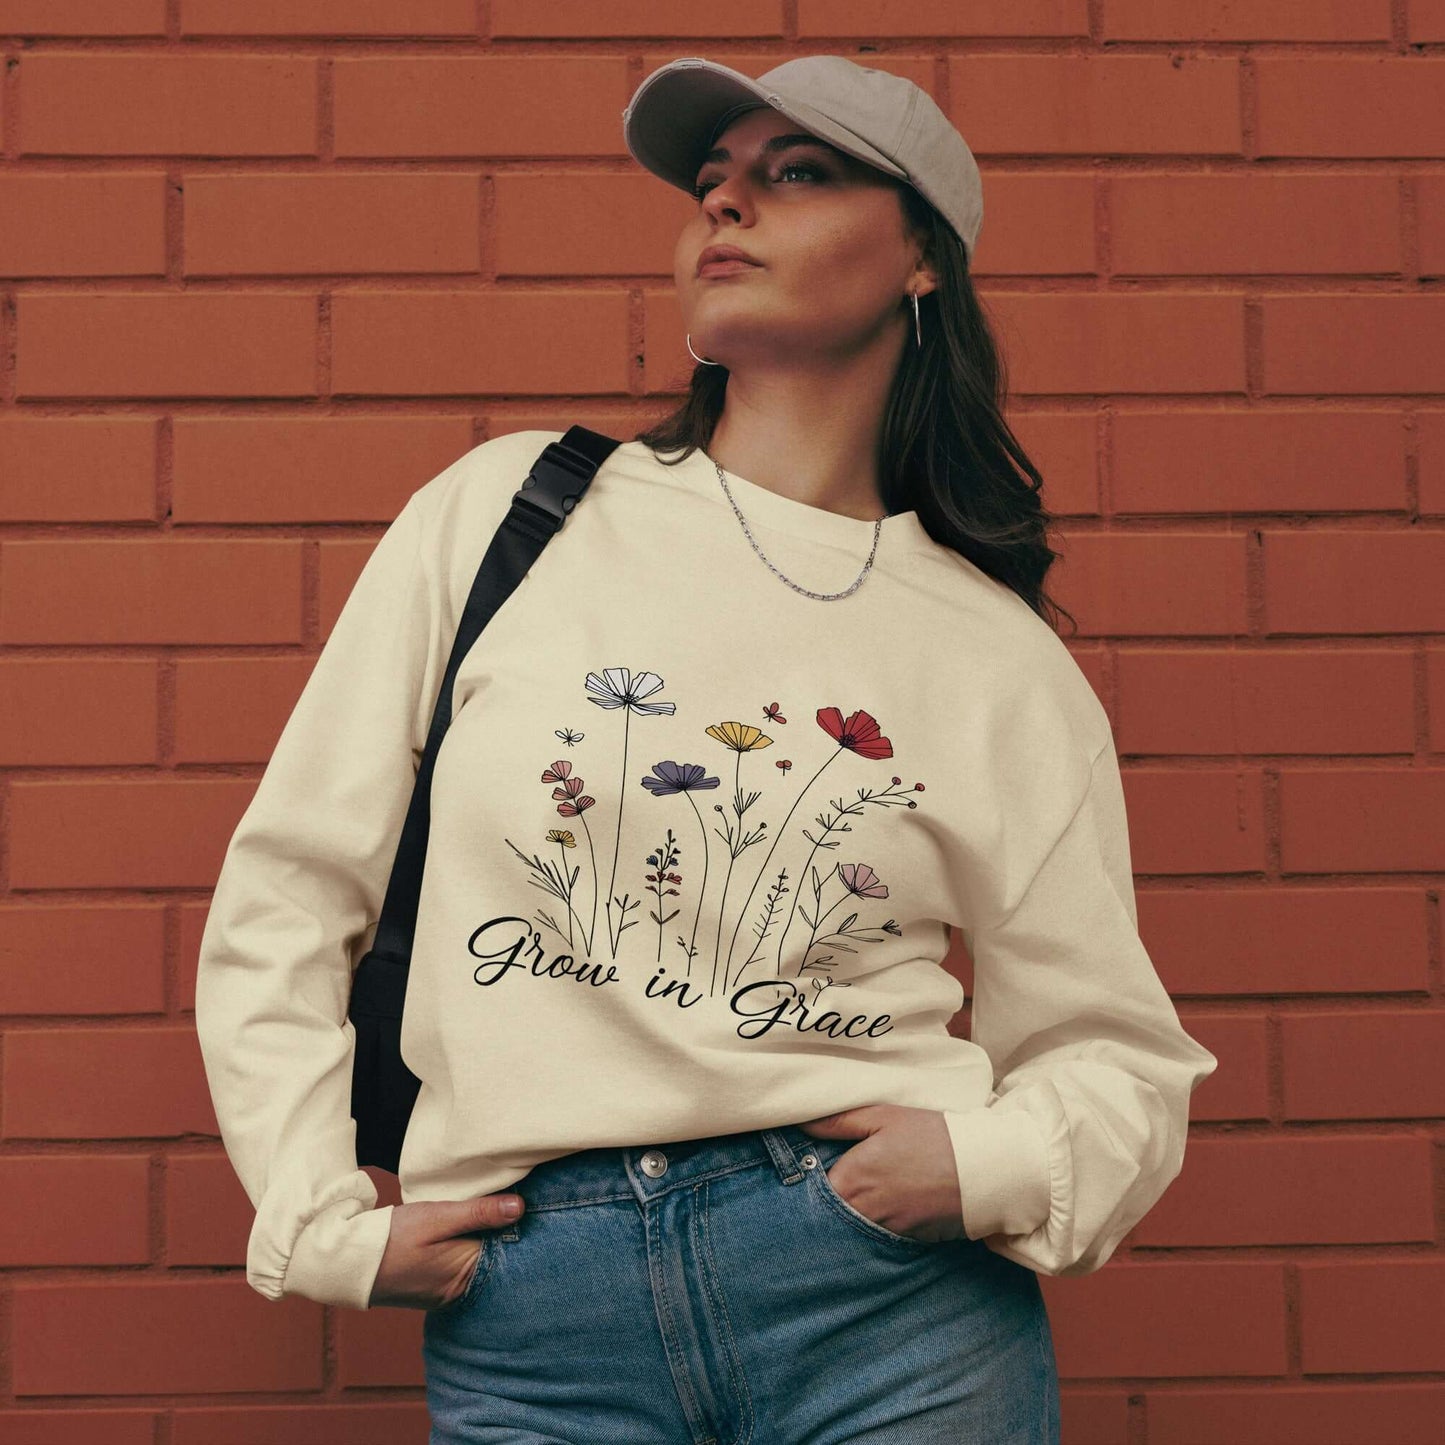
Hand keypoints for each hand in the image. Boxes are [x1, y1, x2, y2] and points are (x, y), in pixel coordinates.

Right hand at [367, 1191, 525, 1309]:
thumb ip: (478, 1213)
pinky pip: (462, 1265)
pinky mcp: (435, 1287)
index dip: (517, 1224)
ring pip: (478, 1259)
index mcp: (466, 1275)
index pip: (507, 1248)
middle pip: (495, 1256)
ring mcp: (447, 1292)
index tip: (527, 1197)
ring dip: (483, 1237)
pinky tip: (465, 1229)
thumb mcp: (437, 1217)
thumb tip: (520, 1207)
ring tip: (490, 1208)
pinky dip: (467, 1246)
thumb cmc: (392, 1239)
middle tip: (512, 1197)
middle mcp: (460, 1290)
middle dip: (502, 1231)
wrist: (348, 1262)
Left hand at [796, 1104, 966, 1243]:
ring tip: (863, 1195)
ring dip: (849, 1217)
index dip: (807, 1181)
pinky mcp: (906, 1242)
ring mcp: (885, 1232)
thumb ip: (838, 1121)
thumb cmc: (931, 1137)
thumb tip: (802, 1123)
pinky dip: (874, 1228)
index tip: (810, 1171)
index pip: (809, 1191)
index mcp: (851, 1180)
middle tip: (833, 1186)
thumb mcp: (883, 1117)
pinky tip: (885, 1208)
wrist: (982, 1170)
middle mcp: (862, 1213)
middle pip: (828, 1215)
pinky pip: (878, 1238)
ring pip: (851, 1229)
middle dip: (825, 1204)